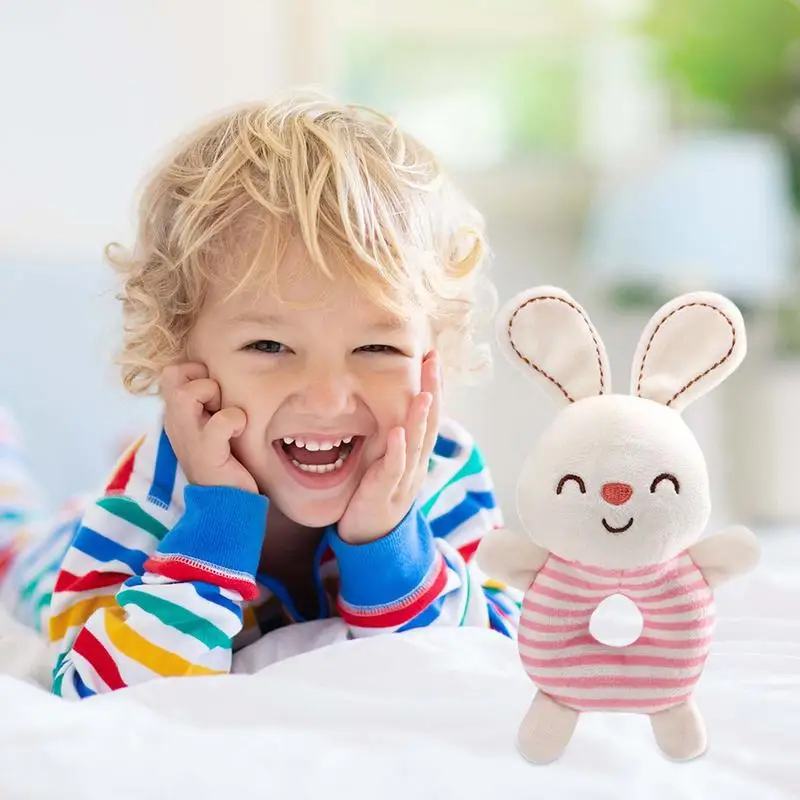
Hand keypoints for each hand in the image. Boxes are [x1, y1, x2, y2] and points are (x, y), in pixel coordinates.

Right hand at [161, 363, 257, 494]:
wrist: (227, 504)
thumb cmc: (225, 460)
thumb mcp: (212, 425)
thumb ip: (210, 402)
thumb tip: (221, 376)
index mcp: (177, 415)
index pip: (173, 372)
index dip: (197, 374)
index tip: (215, 396)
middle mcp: (176, 424)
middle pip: (172, 374)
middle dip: (202, 379)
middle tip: (218, 403)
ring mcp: (188, 438)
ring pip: (186, 393)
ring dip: (213, 396)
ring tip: (226, 416)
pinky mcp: (206, 454)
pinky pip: (221, 422)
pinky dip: (235, 421)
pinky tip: (239, 434)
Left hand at [336, 351, 441, 543]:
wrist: (371, 539)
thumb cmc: (376, 494)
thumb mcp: (387, 460)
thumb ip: (392, 435)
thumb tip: (389, 403)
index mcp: (416, 453)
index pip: (428, 414)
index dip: (432, 386)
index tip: (432, 358)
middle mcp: (416, 463)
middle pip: (428, 423)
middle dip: (432, 391)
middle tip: (434, 361)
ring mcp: (404, 478)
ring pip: (416, 444)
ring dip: (420, 417)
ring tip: (424, 392)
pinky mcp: (385, 492)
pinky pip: (394, 469)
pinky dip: (397, 450)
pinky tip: (397, 433)